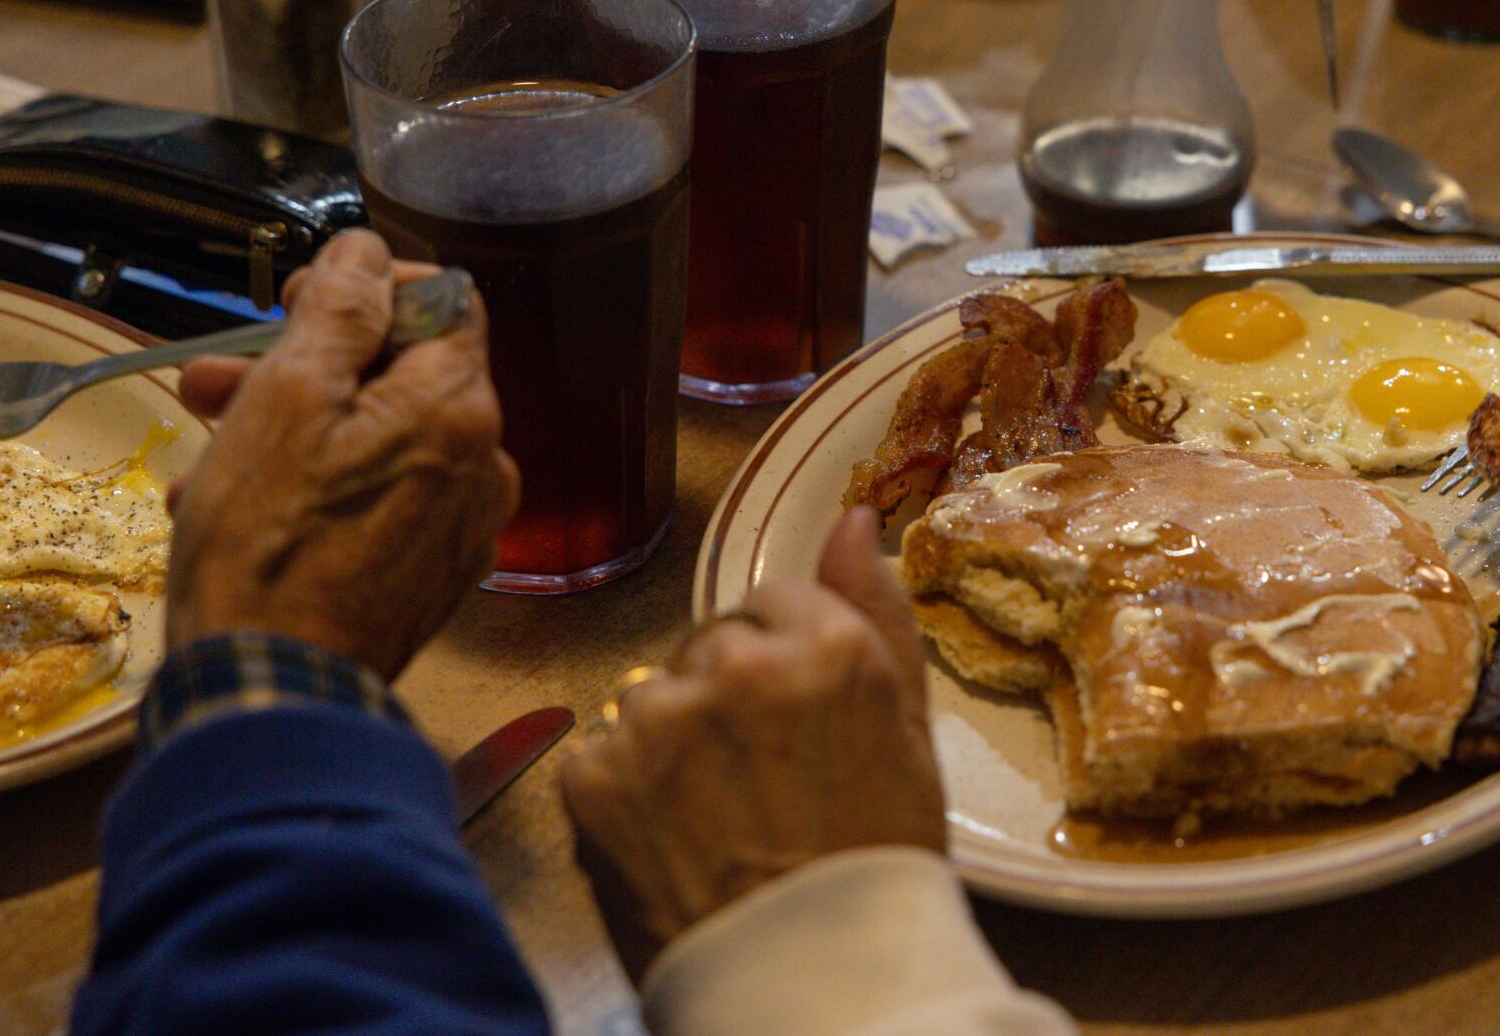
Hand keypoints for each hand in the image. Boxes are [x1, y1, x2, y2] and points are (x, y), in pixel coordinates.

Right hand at [165, 230, 519, 678]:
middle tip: (216, 378)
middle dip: (302, 366)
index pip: (446, 301)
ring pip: (377, 442)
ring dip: (290, 432)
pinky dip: (317, 491)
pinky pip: (379, 504)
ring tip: (205, 454)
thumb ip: (339, 312)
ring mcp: (462, 525)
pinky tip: (239, 509)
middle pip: (400, 376)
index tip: (301, 300)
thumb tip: (366, 253)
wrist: (272, 690)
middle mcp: (482, 463)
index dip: (370, 287)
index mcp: (459, 407)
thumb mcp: (287, 397)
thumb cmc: (270, 546)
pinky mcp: (431, 575)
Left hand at [562, 507, 945, 978]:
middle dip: (726, 699)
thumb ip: (876, 610)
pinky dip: (624, 796)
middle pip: (710, 646)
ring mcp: (656, 720)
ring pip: (652, 698)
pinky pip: (601, 757)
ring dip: (672, 744)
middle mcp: (735, 664)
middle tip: (760, 784)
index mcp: (825, 645)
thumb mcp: (906, 730)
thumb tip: (854, 517)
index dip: (786, 666)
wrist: (815, 983)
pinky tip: (671, 841)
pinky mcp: (593, 779)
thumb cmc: (876, 861)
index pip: (775, 602)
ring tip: (714, 821)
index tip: (797, 726)